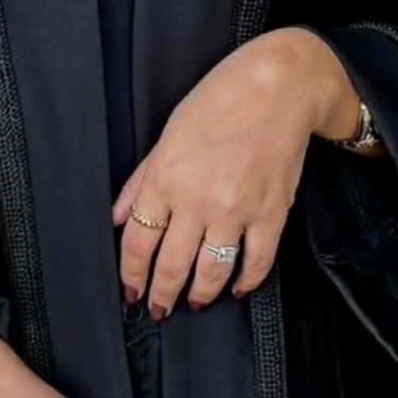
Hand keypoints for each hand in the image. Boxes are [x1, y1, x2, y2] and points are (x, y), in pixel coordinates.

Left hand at [113, 27, 361, 316]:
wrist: (278, 88)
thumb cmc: (218, 101)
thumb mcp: (166, 136)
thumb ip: (140, 182)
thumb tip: (120, 218)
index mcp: (165, 179)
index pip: (138, 243)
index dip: (132, 275)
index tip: (132, 291)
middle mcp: (197, 201)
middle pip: (172, 265)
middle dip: (161, 295)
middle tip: (159, 309)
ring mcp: (237, 211)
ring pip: (212, 272)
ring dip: (200, 295)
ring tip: (195, 303)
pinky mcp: (272, 214)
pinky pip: (256, 262)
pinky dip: (245, 282)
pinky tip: (236, 288)